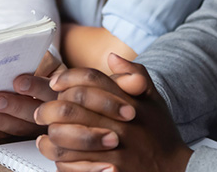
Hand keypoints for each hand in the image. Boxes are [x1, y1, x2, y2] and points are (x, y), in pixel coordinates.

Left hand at [0, 50, 64, 138]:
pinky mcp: (23, 134)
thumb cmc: (41, 64)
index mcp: (63, 89)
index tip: (18, 82)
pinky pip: (8, 135)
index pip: (51, 90)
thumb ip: (39, 61)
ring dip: (0, 121)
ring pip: (21, 128)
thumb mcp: (46, 59)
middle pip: (36, 113)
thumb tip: (21, 60)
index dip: (35, 87)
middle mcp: (55, 111)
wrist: (41, 74)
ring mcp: (39, 126)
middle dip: (15, 107)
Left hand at [35, 55, 191, 171]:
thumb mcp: (153, 98)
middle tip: (41, 112)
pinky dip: (62, 162)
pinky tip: (59, 157)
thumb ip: (134, 72)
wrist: (175, 168)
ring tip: (45, 137)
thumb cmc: (159, 131)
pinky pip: (74, 167)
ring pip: (66, 140)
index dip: (67, 78)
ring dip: (51, 137)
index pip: (90, 80)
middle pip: (70, 109)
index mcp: (127, 102)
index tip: (54, 83)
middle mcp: (119, 124)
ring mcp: (114, 150)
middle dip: (48, 109)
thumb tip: (112, 56)